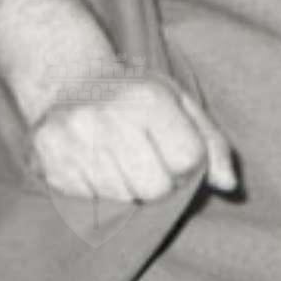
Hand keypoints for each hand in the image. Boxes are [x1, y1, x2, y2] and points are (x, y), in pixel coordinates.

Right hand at [27, 61, 239, 202]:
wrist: (67, 77)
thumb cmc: (133, 96)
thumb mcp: (179, 103)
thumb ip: (212, 143)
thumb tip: (229, 186)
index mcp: (150, 98)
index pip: (187, 161)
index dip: (184, 165)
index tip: (169, 150)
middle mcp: (111, 117)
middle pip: (154, 189)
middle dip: (156, 183)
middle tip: (142, 160)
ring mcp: (76, 139)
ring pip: (122, 200)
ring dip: (125, 190)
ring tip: (117, 161)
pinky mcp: (51, 160)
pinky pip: (89, 203)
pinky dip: (96, 193)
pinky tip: (93, 166)